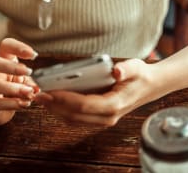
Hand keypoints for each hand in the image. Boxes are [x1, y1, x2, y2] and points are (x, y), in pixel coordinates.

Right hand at [0, 38, 38, 124]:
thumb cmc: (13, 90)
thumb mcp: (25, 82)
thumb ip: (32, 82)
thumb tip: (38, 87)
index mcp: (3, 61)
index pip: (5, 46)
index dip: (17, 47)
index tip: (34, 55)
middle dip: (9, 66)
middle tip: (29, 71)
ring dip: (13, 88)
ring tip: (29, 92)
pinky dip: (11, 104)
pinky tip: (24, 103)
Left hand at [34, 58, 156, 125]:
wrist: (150, 86)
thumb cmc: (140, 75)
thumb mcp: (135, 67)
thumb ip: (125, 69)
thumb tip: (117, 72)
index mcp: (114, 104)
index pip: (84, 105)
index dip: (64, 99)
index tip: (49, 91)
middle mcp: (107, 116)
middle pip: (75, 115)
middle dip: (54, 105)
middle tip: (38, 94)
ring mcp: (103, 119)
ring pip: (74, 119)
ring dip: (56, 110)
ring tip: (41, 97)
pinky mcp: (99, 117)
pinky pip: (77, 118)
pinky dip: (63, 111)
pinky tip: (53, 101)